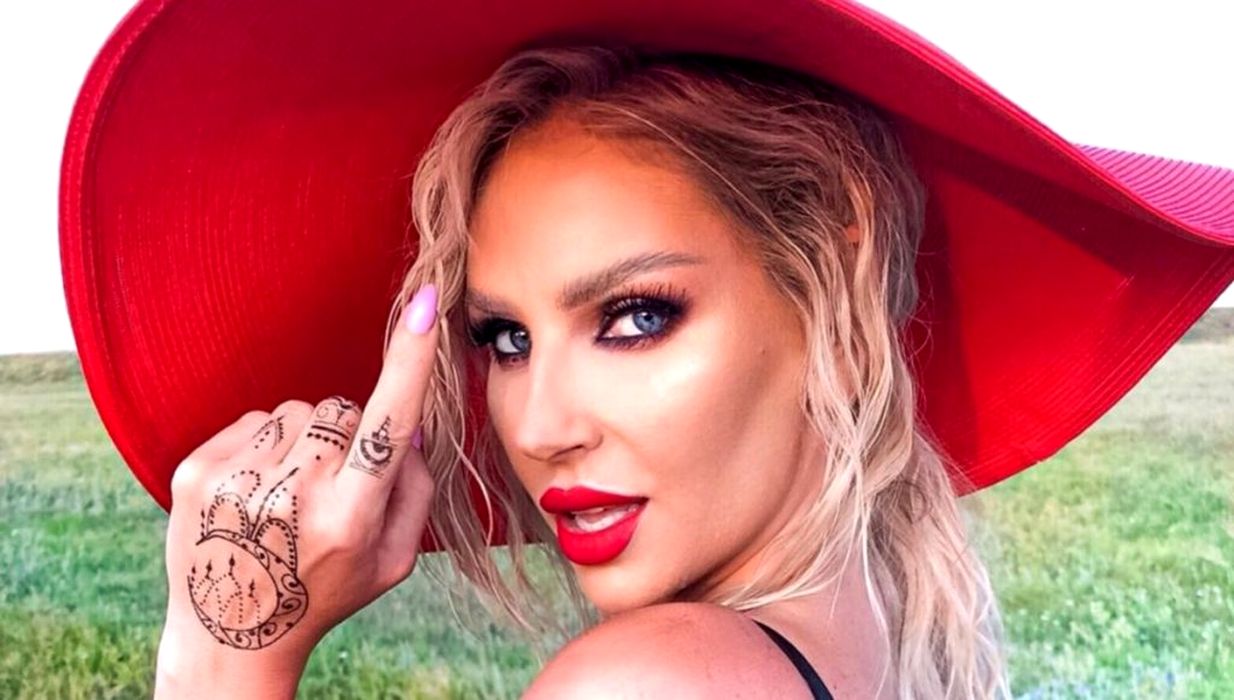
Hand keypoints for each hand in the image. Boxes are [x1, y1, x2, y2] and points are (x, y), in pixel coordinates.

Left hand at [155, 285, 440, 696]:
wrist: (231, 632)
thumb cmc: (326, 591)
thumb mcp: (392, 560)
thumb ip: (416, 491)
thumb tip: (412, 426)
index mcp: (350, 516)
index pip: (387, 423)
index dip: (411, 360)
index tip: (425, 304)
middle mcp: (293, 493)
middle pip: (340, 408)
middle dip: (347, 431)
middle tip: (334, 483)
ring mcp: (239, 480)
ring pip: (297, 410)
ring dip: (304, 438)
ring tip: (292, 491)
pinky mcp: (198, 471)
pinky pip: (254, 419)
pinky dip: (266, 445)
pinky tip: (260, 489)